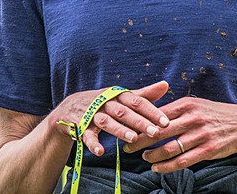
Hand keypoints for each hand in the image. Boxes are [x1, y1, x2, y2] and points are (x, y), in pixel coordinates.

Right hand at [52, 80, 170, 156]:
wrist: (71, 107)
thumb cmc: (104, 102)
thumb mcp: (122, 96)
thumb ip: (144, 94)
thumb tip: (166, 85)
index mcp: (117, 95)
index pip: (136, 101)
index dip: (151, 111)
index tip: (165, 121)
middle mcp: (105, 103)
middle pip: (124, 112)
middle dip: (140, 122)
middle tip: (155, 132)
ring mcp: (92, 114)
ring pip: (107, 122)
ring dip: (119, 130)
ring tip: (133, 139)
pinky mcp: (81, 127)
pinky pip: (87, 135)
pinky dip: (93, 143)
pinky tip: (100, 151)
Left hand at [122, 97, 236, 172]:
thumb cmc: (216, 114)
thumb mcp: (196, 104)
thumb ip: (176, 110)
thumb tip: (151, 116)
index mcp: (187, 104)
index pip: (157, 114)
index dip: (141, 123)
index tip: (128, 129)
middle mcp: (192, 118)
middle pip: (159, 131)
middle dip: (141, 140)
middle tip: (128, 146)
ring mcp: (201, 134)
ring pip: (170, 148)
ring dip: (153, 155)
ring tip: (144, 158)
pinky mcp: (208, 149)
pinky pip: (183, 161)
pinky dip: (167, 166)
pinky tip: (157, 168)